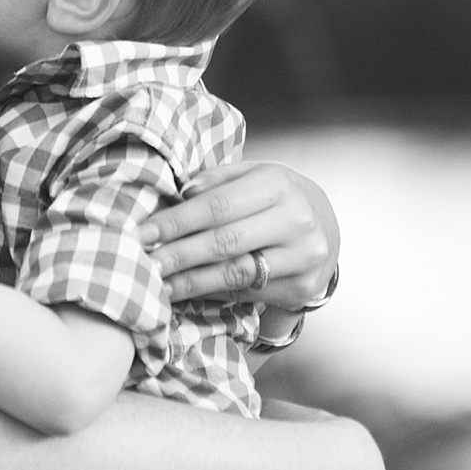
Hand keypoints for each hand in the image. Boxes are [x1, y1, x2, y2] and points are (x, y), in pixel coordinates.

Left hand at [138, 162, 337, 307]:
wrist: (329, 228)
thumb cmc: (280, 198)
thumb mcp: (255, 175)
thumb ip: (218, 181)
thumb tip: (181, 193)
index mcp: (278, 184)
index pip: (218, 205)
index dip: (177, 222)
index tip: (144, 233)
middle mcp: (295, 221)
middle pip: (223, 242)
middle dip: (176, 255)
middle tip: (141, 264)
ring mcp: (302, 258)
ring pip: (234, 274)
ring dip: (189, 282)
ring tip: (156, 284)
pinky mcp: (302, 288)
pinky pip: (246, 293)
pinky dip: (212, 294)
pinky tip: (186, 293)